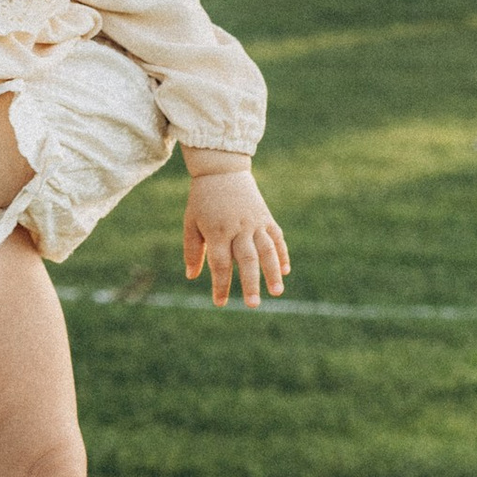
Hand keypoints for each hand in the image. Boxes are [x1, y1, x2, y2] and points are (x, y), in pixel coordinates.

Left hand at [181, 158, 288, 308]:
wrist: (222, 170)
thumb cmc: (202, 200)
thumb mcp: (191, 223)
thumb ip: (193, 250)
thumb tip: (192, 276)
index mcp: (217, 231)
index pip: (220, 264)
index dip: (220, 285)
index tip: (220, 303)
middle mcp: (238, 228)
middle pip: (246, 259)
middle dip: (250, 283)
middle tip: (253, 305)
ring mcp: (254, 222)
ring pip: (267, 250)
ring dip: (272, 272)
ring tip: (277, 292)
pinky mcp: (266, 217)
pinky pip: (277, 238)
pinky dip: (282, 254)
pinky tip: (285, 271)